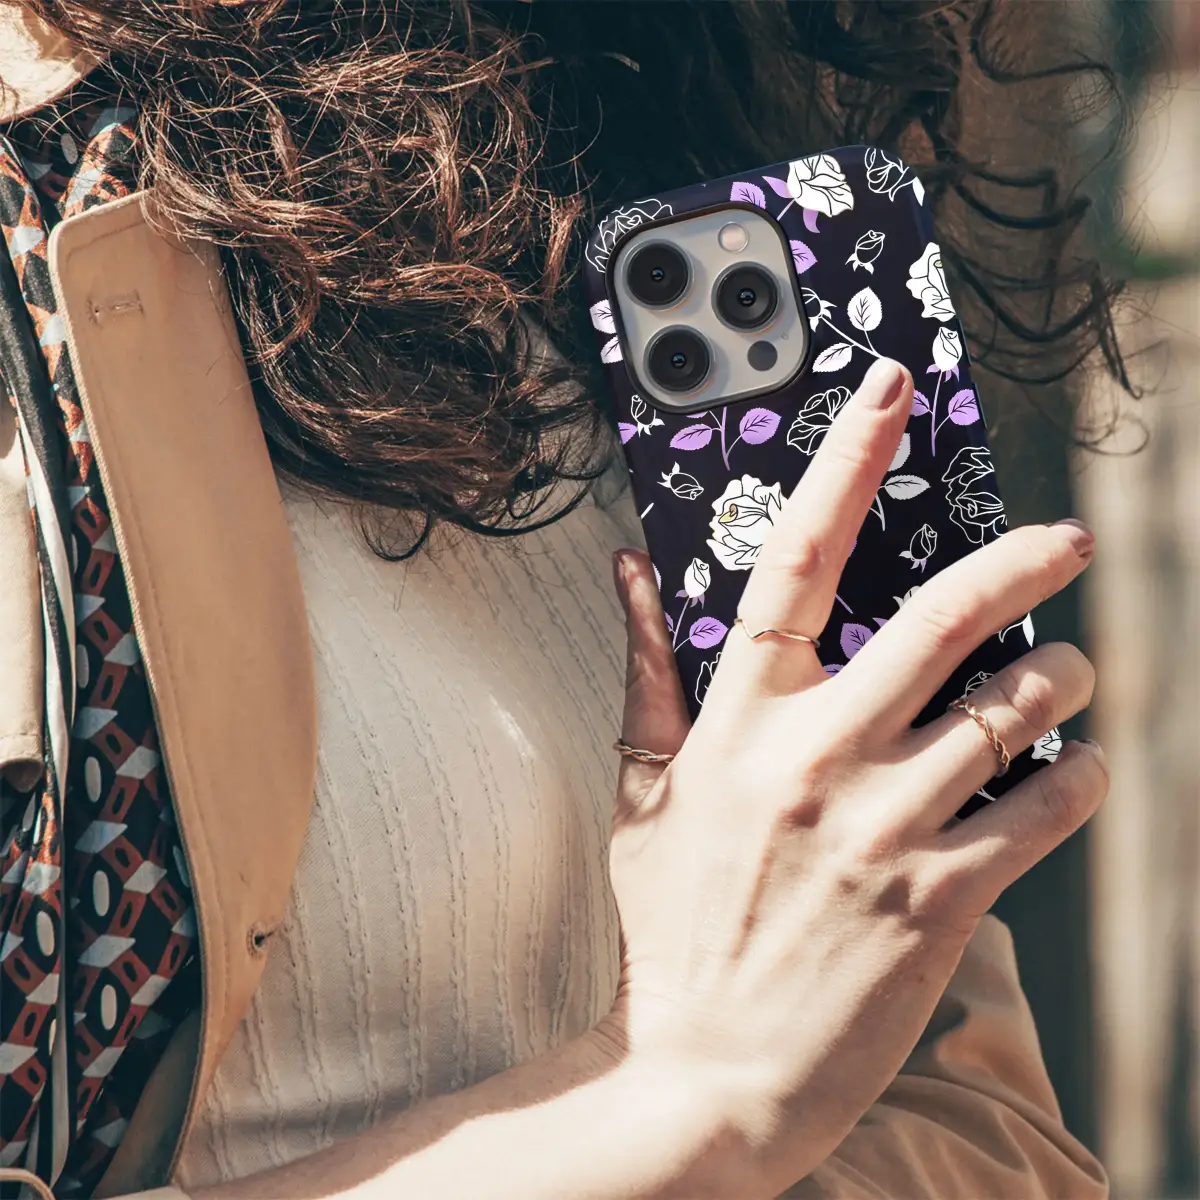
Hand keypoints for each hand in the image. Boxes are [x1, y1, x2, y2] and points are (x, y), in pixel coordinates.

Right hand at [603, 357, 1106, 1194]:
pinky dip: (1078, 776)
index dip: (846, 463)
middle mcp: (816, 757)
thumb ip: (647, 672)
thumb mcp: (643, 792)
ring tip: (1073, 677)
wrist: (706, 1070)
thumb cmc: (672, 925)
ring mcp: (883, 826)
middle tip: (1065, 542)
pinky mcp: (940, 898)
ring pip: (1013, 710)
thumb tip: (632, 571)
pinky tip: (1076, 769)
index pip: (796, 559)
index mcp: (740, 721)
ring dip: (1064, 681)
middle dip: (1024, 563)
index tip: (890, 393)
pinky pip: (1042, 808)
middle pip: (944, 618)